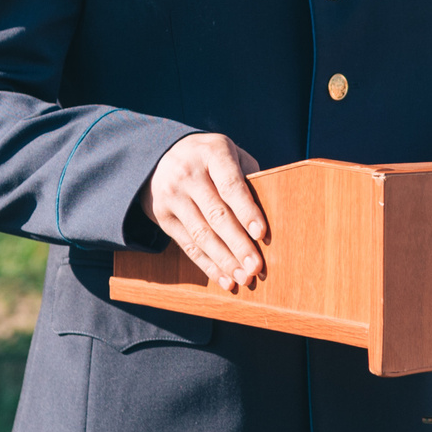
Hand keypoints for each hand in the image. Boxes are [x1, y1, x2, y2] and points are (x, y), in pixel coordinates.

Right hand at [143, 133, 266, 292]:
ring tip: (243, 278)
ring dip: (224, 261)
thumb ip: (248, 177)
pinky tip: (224, 279)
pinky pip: (187, 245)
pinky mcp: (162, 215)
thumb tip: (270, 214)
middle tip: (256, 267)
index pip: (230, 185)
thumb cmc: (210, 158)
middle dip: (238, 245)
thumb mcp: (230, 153)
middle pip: (216, 215)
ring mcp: (172, 195)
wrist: (160, 155)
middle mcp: (187, 173)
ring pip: (201, 234)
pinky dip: (207, 265)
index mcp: (212, 153)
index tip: (261, 234)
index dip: (246, 211)